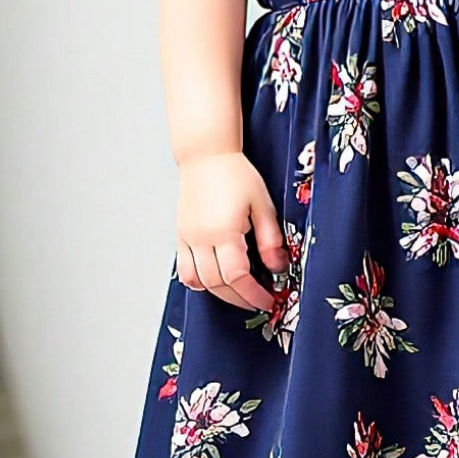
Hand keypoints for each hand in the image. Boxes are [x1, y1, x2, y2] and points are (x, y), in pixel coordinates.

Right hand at [175, 150, 292, 311]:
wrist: (206, 156)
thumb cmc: (236, 175)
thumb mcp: (263, 205)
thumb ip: (270, 240)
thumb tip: (278, 267)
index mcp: (224, 231)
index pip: (237, 277)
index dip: (254, 294)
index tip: (269, 300)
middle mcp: (201, 238)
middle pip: (218, 284)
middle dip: (240, 299)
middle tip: (259, 301)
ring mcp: (187, 238)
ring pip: (198, 281)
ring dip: (219, 293)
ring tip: (239, 293)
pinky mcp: (180, 236)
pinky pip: (185, 269)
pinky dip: (199, 281)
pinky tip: (216, 280)